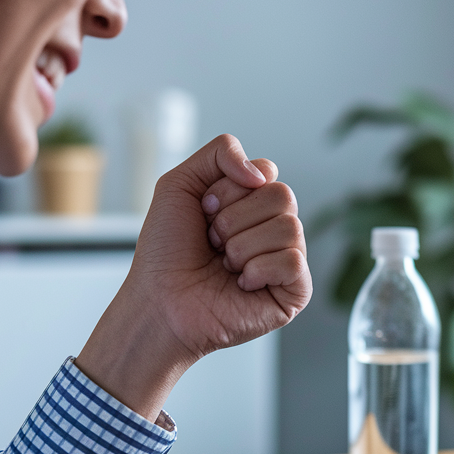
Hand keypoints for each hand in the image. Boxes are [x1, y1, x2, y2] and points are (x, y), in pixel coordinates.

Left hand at [76, 134, 310, 419]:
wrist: (159, 301)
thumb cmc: (165, 252)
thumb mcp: (179, 183)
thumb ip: (220, 152)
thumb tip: (263, 173)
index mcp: (253, 204)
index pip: (266, 172)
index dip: (228, 190)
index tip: (203, 211)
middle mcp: (273, 228)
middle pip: (283, 195)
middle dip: (234, 218)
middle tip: (212, 242)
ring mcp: (287, 260)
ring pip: (289, 227)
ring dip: (242, 246)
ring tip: (224, 265)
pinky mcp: (295, 293)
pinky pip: (293, 262)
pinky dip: (258, 270)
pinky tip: (241, 284)